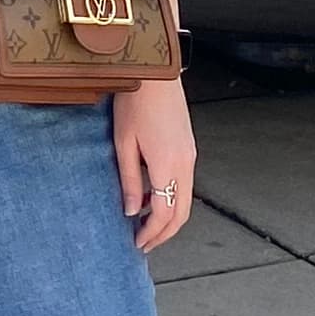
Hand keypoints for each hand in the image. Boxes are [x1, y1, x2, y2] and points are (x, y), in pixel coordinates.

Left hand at [111, 75, 195, 251]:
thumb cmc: (135, 103)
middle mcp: (185, 164)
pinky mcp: (189, 147)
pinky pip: (184, 182)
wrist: (155, 73)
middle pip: (181, 213)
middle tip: (145, 242)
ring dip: (168, 216)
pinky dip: (171, 197)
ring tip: (144, 221)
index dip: (151, 233)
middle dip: (164, 233)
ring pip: (185, 199)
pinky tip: (151, 194)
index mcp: (168, 166)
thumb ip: (130, 180)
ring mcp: (190, 155)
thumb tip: (132, 210)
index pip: (164, 214)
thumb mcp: (124, 144)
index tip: (137, 242)